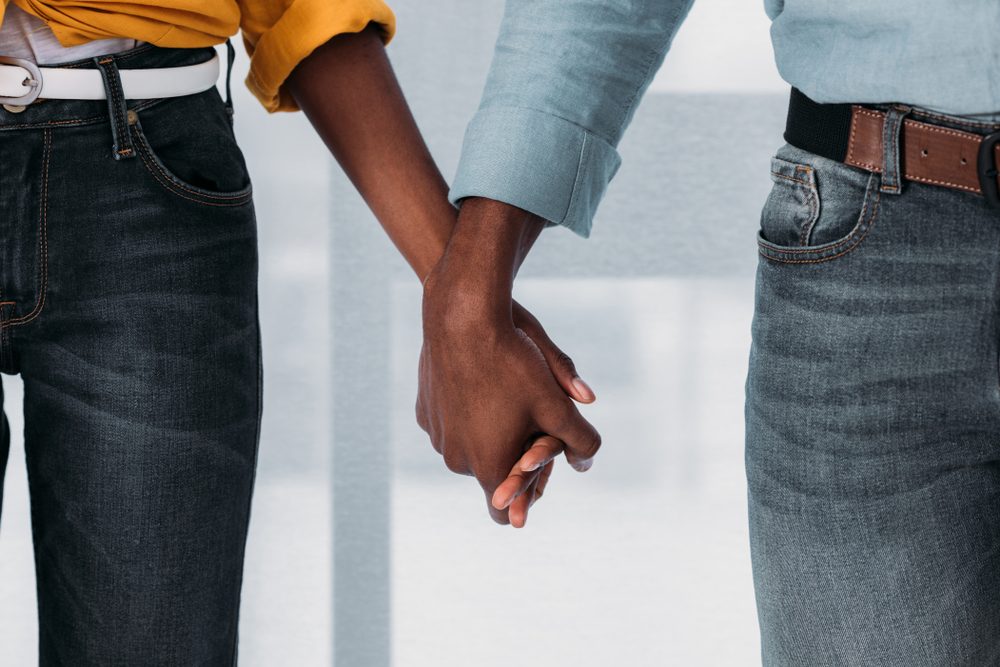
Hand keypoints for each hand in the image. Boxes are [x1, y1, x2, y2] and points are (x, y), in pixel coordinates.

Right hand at [417, 272, 599, 525]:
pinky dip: (467, 413)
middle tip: (533, 419)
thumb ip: (579, 439)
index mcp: (487, 466)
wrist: (461, 316)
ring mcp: (437, 435)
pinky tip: (481, 382)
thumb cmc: (512, 362)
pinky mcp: (424, 411)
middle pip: (491, 471)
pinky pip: (451, 423)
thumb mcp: (555, 402)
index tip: (538, 473)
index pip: (503, 513)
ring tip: (507, 395)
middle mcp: (455, 459)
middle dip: (512, 454)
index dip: (524, 498)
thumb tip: (587, 463)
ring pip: (470, 446)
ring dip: (488, 433)